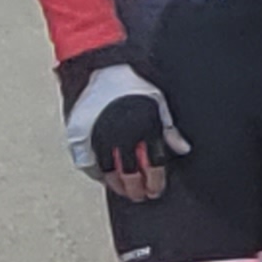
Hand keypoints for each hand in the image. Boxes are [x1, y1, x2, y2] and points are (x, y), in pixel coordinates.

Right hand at [59, 52, 186, 199]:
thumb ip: (169, 128)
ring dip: (116, 185)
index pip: (151, 165)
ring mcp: (98, 135)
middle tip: (140, 195)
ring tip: (123, 191)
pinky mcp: (79, 133)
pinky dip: (95, 173)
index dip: (154, 182)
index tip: (155, 190)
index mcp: (142, 128)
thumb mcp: (158, 102)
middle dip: (136, 189)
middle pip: (129, 174)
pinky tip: (103, 178)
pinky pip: (86, 162)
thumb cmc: (132, 82)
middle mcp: (120, 134)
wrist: (103, 66)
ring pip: (107, 172)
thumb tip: (183, 149)